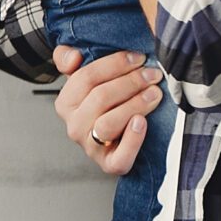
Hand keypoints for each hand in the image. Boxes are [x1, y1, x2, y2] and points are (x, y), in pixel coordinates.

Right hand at [52, 45, 162, 177]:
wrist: (118, 138)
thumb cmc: (106, 102)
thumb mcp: (84, 76)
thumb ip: (69, 57)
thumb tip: (73, 57)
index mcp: (66, 102)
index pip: (85, 77)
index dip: (114, 64)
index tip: (138, 57)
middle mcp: (74, 126)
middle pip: (100, 98)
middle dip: (131, 81)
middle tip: (152, 74)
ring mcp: (90, 147)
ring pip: (108, 123)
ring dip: (135, 104)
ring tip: (155, 93)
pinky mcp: (110, 164)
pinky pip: (120, 156)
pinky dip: (133, 139)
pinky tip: (142, 122)